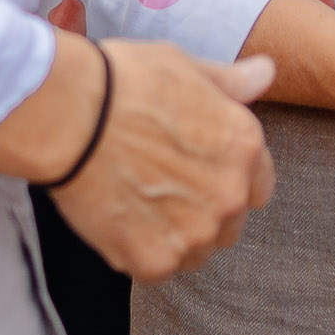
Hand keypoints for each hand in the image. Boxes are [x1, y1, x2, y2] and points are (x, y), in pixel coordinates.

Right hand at [48, 39, 280, 278]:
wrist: (68, 116)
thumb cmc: (124, 82)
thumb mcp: (185, 67)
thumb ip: (230, 83)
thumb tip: (266, 71)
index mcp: (245, 148)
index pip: (258, 188)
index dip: (227, 179)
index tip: (197, 173)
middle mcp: (230, 196)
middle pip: (229, 224)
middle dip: (202, 211)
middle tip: (159, 187)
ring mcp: (194, 234)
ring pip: (194, 251)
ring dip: (173, 236)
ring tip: (135, 203)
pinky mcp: (154, 261)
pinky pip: (155, 267)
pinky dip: (137, 250)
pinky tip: (115, 218)